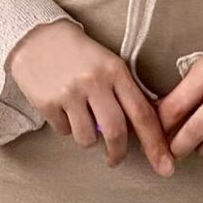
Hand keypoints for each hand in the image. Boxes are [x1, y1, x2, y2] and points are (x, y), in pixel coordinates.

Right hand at [6, 19, 174, 175]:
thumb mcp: (109, 65)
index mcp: (116, 71)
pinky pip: (63, 131)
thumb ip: (125, 94)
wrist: (37, 36)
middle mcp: (95, 82)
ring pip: (87, 139)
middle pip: (116, 132)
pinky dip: (66, 127)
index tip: (165, 166)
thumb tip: (144, 130)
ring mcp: (69, 92)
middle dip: (117, 153)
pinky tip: (62, 109)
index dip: (155, 144)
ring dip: (87, 139)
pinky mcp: (46, 102)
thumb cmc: (80, 54)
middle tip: (114, 158)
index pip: (142, 113)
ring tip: (82, 122)